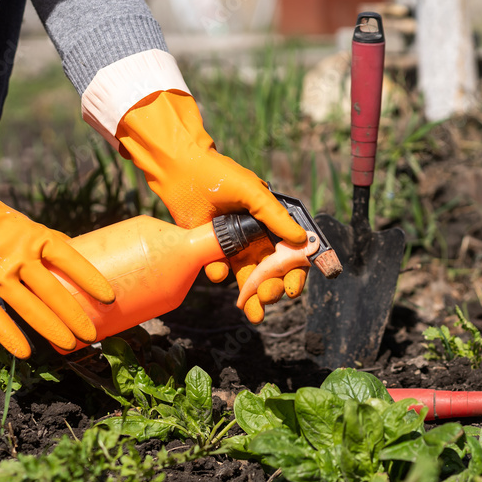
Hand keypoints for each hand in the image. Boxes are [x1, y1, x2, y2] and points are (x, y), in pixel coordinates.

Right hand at [0, 144, 114, 357]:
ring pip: (28, 307)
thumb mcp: (23, 224)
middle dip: (75, 316)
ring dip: (51, 329)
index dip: (91, 280)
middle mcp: (17, 256)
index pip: (70, 259)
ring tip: (70, 345)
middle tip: (93, 336)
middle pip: (52, 291)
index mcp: (35, 237)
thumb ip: (45, 243)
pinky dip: (9, 336)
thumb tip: (76, 256)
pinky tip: (25, 352)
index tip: (110, 299)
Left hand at [115, 90, 307, 320]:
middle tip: (269, 297)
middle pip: (272, 272)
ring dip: (254, 297)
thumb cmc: (220, 175)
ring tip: (255, 312)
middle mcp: (256, 238)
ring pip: (249, 278)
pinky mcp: (211, 250)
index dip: (295, 273)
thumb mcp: (253, 192)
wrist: (180, 170)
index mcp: (272, 224)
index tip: (292, 288)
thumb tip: (302, 239)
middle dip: (274, 289)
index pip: (291, 254)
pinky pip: (219, 271)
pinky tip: (218, 271)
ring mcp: (233, 246)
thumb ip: (275, 216)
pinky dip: (219, 274)